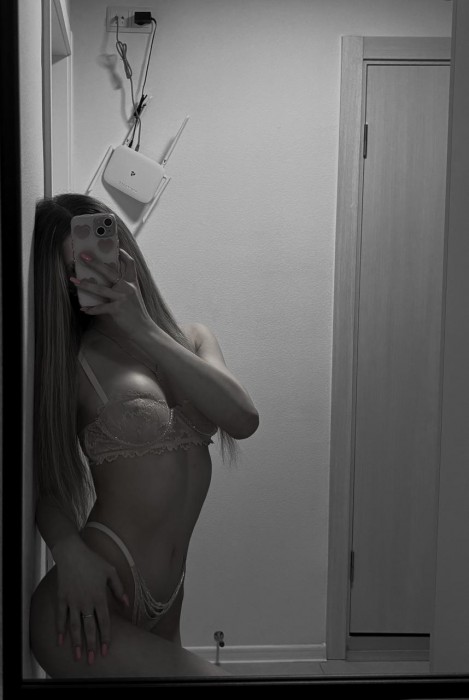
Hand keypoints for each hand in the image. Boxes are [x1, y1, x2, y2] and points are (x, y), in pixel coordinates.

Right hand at [53, 536, 129, 663]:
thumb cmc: (93, 561)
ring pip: (74, 626)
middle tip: (91, 660)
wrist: (72, 553)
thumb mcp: (111, 571)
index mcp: (100, 596)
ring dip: (76, 642)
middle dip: (91, 645)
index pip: (104, 622)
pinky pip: (60, 617)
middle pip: (89, 628)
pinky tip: (60, 641)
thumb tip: (126, 604)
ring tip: (77, 656)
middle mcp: (86, 602)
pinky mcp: (62, 598)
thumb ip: (119, 588)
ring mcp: (72, 601)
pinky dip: (60, 630)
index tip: (106, 650)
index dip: (106, 637)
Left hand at [70, 247, 151, 335]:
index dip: (123, 253)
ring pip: (100, 289)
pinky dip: (91, 309)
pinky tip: (83, 309)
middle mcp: (128, 287)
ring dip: (85, 284)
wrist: (143, 329)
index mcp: (132, 283)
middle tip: (83, 256)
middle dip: (94, 262)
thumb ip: (123, 287)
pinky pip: (100, 308)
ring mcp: (122, 298)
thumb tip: (109, 281)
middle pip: (110, 271)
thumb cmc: (136, 313)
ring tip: (74, 280)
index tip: (115, 245)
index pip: (130, 263)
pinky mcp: (117, 309)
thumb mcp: (133, 296)